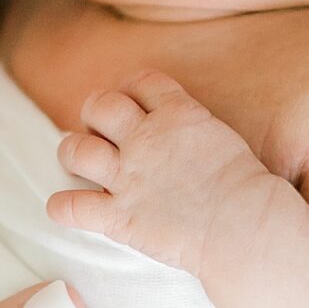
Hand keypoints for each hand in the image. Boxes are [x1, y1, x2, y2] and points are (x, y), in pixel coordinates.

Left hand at [48, 72, 275, 275]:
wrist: (245, 226)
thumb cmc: (247, 189)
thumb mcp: (223, 138)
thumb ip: (192, 129)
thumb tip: (183, 135)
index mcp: (178, 114)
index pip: (141, 81)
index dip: (131, 89)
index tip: (132, 103)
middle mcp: (146, 139)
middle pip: (99, 105)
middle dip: (94, 114)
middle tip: (100, 132)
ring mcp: (128, 177)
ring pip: (75, 149)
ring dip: (72, 154)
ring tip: (80, 164)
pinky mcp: (119, 216)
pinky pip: (70, 206)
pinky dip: (61, 207)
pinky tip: (65, 208)